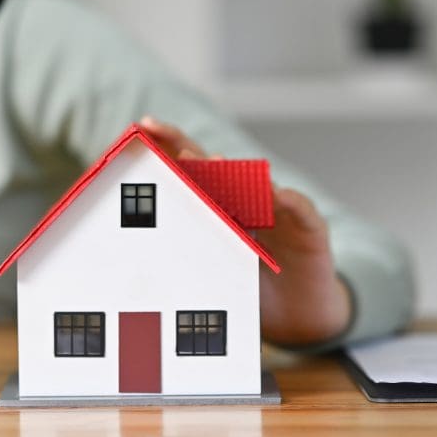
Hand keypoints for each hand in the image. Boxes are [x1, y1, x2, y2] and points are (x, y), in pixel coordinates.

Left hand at [139, 116, 352, 345]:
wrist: (296, 311)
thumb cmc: (246, 282)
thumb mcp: (210, 265)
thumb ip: (182, 248)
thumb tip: (126, 244)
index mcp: (217, 203)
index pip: (188, 168)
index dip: (168, 144)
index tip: (143, 126)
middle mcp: (246, 199)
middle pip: (219, 169)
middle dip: (198, 157)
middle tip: (180, 151)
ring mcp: (278, 211)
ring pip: (257, 187)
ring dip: (240, 176)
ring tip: (219, 164)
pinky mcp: (310, 230)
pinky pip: (301, 212)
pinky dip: (290, 203)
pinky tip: (278, 196)